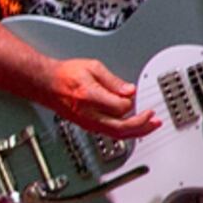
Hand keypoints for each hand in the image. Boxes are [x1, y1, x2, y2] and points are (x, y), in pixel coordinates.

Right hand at [40, 56, 155, 137]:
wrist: (47, 84)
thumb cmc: (66, 75)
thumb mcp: (93, 67)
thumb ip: (113, 80)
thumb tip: (130, 91)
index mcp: (90, 96)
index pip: (121, 107)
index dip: (131, 101)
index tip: (134, 94)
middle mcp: (89, 114)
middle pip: (122, 128)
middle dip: (142, 125)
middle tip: (155, 120)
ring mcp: (88, 123)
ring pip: (117, 135)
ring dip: (137, 132)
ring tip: (151, 127)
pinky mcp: (88, 126)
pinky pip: (111, 134)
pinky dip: (126, 133)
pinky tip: (134, 128)